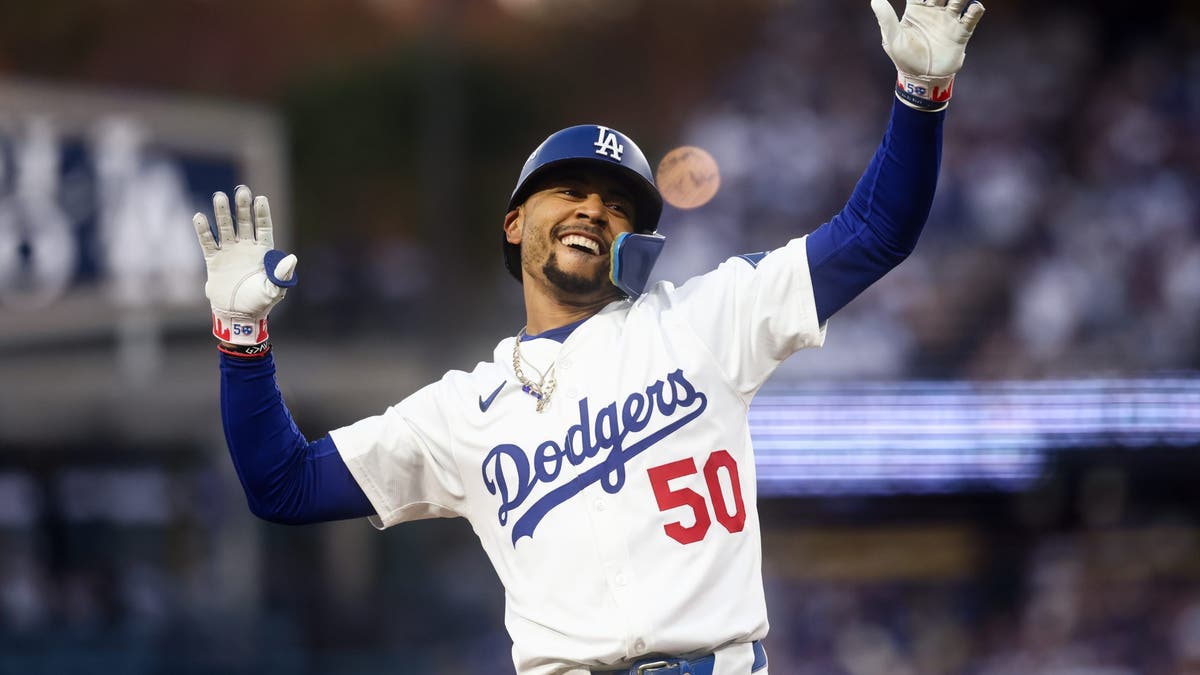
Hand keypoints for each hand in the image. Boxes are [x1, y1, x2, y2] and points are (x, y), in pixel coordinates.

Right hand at [192, 185, 296, 344]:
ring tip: (219, 197)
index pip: (263, 228)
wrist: (238, 316)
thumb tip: (292, 257)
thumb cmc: (260, 303)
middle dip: (243, 207)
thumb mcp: (274, 290)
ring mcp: (229, 252)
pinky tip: (199, 216)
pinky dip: (203, 230)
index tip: (260, 199)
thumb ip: (282, 275)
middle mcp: (246, 248)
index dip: (262, 214)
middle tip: (241, 191)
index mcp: (263, 252)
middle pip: (244, 222)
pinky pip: (208, 242)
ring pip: (225, 228)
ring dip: (223, 213)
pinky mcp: (213, 260)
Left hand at [870, 0, 985, 110]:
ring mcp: (948, 20)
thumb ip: (886, 18)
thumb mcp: (892, 38)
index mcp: (916, 9)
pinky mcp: (961, 32)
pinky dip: (974, 10)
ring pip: (958, 0)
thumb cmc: (904, 58)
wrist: (922, 79)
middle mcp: (934, 10)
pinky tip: (974, 7)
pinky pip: (971, 18)